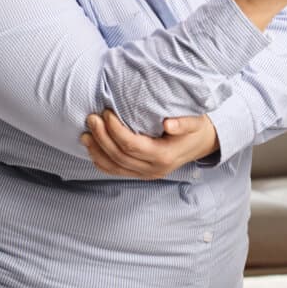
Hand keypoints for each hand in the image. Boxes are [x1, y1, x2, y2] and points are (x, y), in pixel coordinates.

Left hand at [81, 111, 217, 179]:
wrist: (201, 144)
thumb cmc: (196, 128)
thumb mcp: (196, 122)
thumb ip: (184, 123)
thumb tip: (168, 124)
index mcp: (164, 156)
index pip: (132, 145)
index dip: (115, 130)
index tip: (106, 113)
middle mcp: (153, 169)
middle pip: (119, 156)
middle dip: (101, 137)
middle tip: (91, 118)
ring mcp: (146, 174)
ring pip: (114, 167)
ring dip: (97, 151)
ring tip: (85, 134)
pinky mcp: (140, 174)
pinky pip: (116, 171)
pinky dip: (101, 161)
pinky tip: (92, 149)